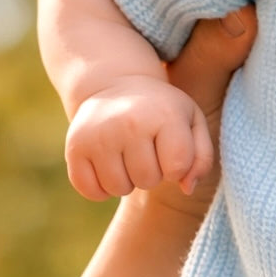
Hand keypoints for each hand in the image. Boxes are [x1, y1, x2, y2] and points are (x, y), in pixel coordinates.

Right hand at [64, 7, 255, 202]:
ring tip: (127, 156)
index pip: (177, 168)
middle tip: (146, 150)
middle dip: (151, 172)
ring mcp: (98, 135)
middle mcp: (128, 123)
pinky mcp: (74, 147)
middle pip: (148, 180)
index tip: (171, 151)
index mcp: (164, 114)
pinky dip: (101, 187)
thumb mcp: (192, 122)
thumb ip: (201, 157)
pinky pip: (91, 191)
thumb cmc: (162, 111)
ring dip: (126, 180)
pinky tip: (107, 165)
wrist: (115, 85)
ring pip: (119, 188)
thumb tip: (186, 188)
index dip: (176, 167)